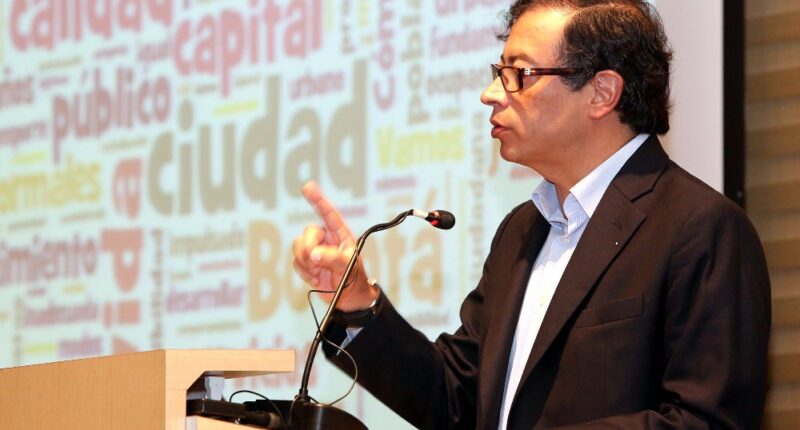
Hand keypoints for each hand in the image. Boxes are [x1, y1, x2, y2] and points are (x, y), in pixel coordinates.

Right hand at [292, 181, 377, 311]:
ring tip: (319, 273)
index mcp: (339, 234)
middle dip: (308, 248)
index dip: (318, 199)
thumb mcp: (348, 267)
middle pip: (307, 233)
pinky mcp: (305, 263)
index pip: (328, 213)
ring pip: (297, 247)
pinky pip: (295, 262)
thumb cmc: (354, 278)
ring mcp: (314, 250)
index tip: (308, 187)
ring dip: (305, 263)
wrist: (348, 297)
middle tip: (316, 262)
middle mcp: (325, 238)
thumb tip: (313, 254)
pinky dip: (304, 273)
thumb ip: (333, 259)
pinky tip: (316, 279)